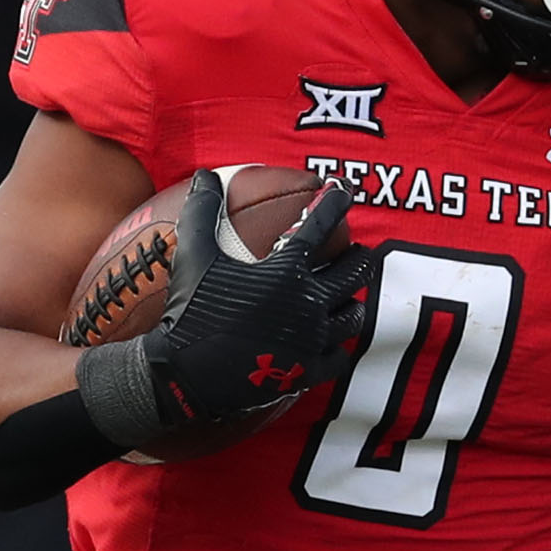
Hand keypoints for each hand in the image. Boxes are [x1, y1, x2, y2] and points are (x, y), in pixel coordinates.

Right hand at [75, 173, 379, 461]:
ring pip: (352, 316)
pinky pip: (339, 357)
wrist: (190, 374)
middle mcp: (309, 302)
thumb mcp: (192, 254)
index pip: (320, 225)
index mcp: (286, 271)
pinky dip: (339, 348)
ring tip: (349, 298)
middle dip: (360, 257)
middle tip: (358, 251)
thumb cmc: (192, 311)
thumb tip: (205, 175)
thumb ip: (202, 211)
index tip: (345, 190)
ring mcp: (313, 339)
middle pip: (353, 272)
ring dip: (352, 302)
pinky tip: (333, 343)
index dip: (335, 202)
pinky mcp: (309, 371)